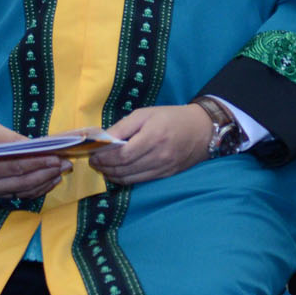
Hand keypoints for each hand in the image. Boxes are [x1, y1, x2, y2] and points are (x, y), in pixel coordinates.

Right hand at [0, 119, 67, 199]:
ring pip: (23, 191)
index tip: (56, 157)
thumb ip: (8, 138)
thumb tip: (33, 145)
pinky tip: (49, 180)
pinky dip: (36, 188)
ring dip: (44, 183)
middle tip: (65, 164)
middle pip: (22, 182)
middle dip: (46, 173)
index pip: (15, 167)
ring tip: (61, 172)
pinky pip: (19, 194)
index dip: (38, 163)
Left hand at [92, 104, 216, 185]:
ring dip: (113, 175)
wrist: (202, 129)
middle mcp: (159, 156)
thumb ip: (123, 126)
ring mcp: (163, 168)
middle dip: (105, 167)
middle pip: (124, 169)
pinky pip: (141, 181)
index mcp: (153, 137)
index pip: (122, 155)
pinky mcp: (166, 175)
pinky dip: (126, 179)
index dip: (104, 157)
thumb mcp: (145, 113)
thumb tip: (103, 138)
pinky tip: (118, 173)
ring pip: (131, 178)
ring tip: (103, 168)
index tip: (93, 154)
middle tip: (94, 162)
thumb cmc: (171, 117)